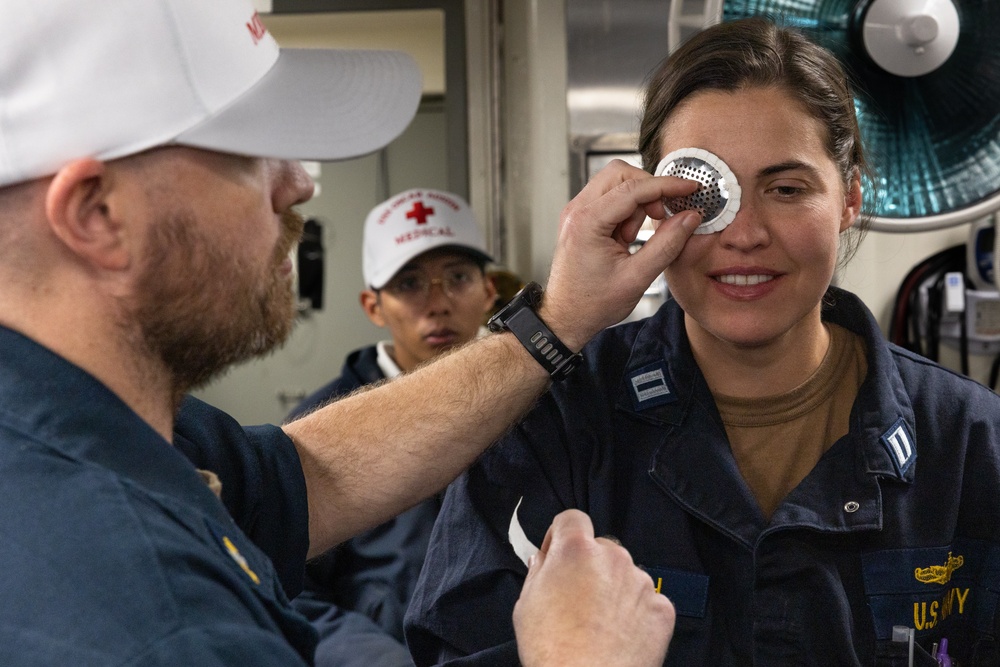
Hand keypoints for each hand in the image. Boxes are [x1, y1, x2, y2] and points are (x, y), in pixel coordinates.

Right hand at [513, 509, 675, 666]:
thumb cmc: (552, 649)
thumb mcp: (525, 603)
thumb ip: (538, 571)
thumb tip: (544, 560)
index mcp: (576, 549)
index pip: (571, 519)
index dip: (560, 536)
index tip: (555, 556)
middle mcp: (613, 557)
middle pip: (601, 549)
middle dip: (589, 566)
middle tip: (575, 599)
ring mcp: (641, 582)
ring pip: (625, 575)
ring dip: (613, 589)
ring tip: (598, 624)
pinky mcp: (662, 608)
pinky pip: (647, 601)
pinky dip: (636, 613)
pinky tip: (620, 635)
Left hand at [541, 159, 701, 349]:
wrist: (565, 317)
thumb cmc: (592, 304)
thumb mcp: (637, 278)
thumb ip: (667, 244)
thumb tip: (689, 218)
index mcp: (587, 222)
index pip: (633, 187)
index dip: (667, 185)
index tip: (689, 187)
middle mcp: (577, 211)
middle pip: (620, 173)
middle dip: (647, 190)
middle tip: (658, 217)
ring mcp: (576, 213)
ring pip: (615, 184)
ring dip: (635, 204)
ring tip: (632, 239)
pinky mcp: (580, 219)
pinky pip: (609, 200)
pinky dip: (624, 212)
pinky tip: (625, 240)